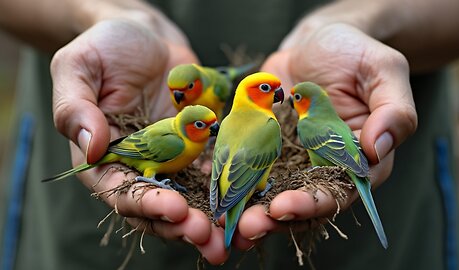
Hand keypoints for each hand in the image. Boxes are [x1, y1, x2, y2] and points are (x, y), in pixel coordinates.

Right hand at [50, 19, 226, 263]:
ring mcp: (169, 160)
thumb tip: (92, 147)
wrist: (146, 36)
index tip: (174, 209)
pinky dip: (227, 190)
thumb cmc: (106, 47)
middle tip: (210, 237)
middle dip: (182, 225)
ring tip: (229, 235)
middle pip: (157, 206)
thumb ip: (75, 107)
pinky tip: (247, 202)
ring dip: (208, 219)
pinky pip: (212, 173)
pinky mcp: (194, 148)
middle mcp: (138, 166)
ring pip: (188, 198)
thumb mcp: (78, 67)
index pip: (121, 191)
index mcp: (104, 157)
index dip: (146, 204)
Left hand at [236, 23, 416, 241]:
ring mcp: (295, 158)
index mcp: (359, 157)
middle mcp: (326, 165)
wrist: (315, 42)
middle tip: (247, 225)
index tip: (285, 207)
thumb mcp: (382, 70)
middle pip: (303, 201)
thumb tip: (377, 151)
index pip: (340, 191)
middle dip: (275, 217)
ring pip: (275, 193)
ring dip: (253, 209)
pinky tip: (214, 190)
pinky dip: (236, 181)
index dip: (314, 204)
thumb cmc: (354, 53)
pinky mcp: (269, 146)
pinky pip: (252, 167)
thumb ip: (393, 110)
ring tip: (229, 220)